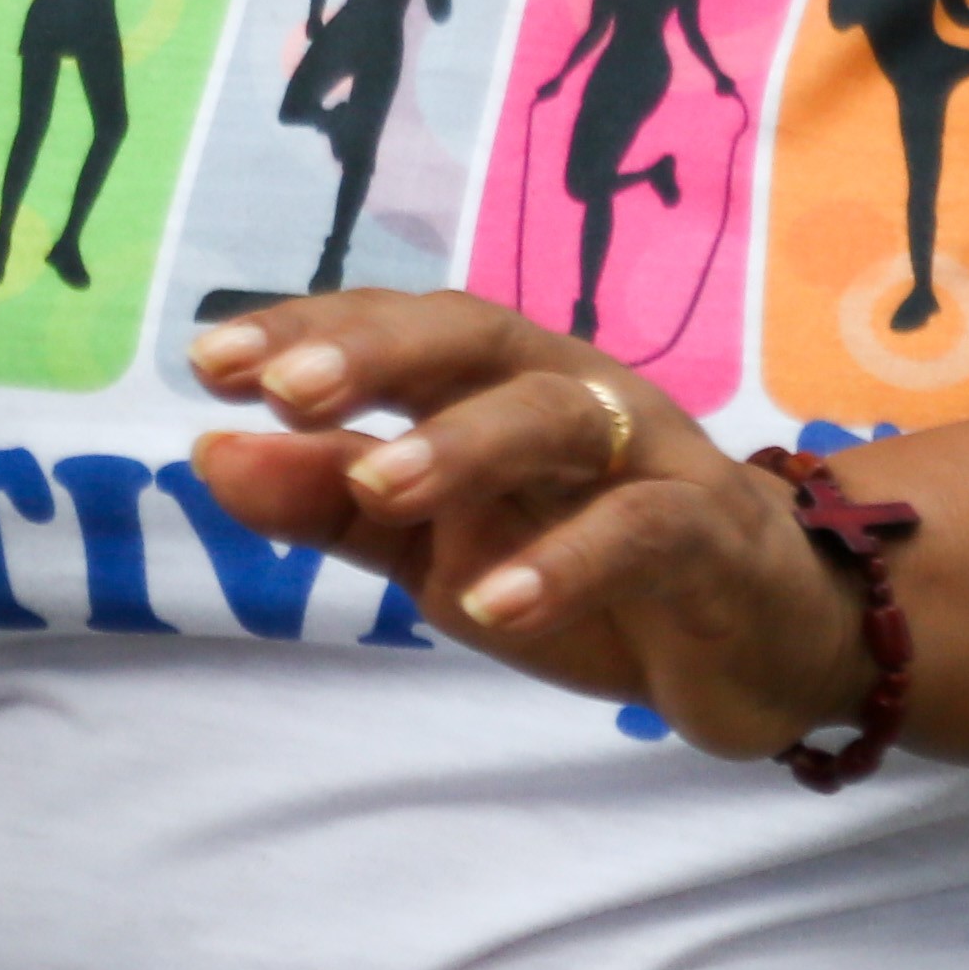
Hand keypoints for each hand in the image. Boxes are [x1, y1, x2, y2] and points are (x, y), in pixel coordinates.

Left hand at [192, 296, 871, 760]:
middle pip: (476, 335)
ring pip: (558, 412)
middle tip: (280, 388)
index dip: (307, 331)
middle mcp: (572, 391)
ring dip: (463, 443)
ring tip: (377, 483)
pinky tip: (492, 604)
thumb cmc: (584, 571)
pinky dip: (566, 561)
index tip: (207, 360)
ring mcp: (649, 454)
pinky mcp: (711, 534)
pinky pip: (643, 528)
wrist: (762, 640)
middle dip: (376, 350)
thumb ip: (330, 503)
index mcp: (498, 383)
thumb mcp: (436, 547)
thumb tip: (206, 450)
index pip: (397, 329)